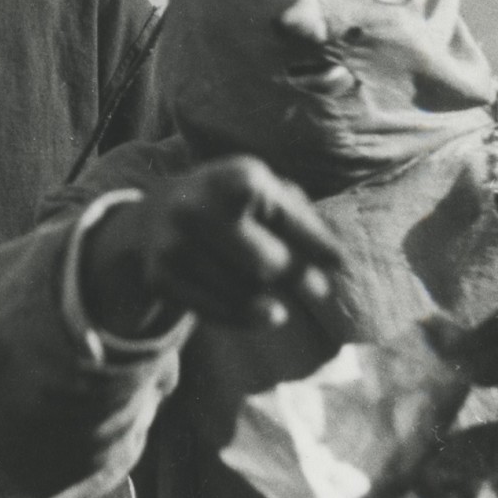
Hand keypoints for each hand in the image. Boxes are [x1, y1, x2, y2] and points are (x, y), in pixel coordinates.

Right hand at [82, 156, 343, 334]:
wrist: (158, 213)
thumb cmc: (233, 203)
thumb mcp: (268, 192)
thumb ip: (304, 220)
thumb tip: (335, 263)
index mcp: (235, 179)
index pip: (290, 224)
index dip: (318, 248)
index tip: (338, 265)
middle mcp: (198, 208)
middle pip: (269, 265)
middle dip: (298, 279)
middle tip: (319, 291)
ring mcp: (175, 245)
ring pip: (245, 293)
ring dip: (268, 297)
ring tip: (270, 287)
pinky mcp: (160, 278)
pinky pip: (218, 312)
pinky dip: (246, 318)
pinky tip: (263, 313)